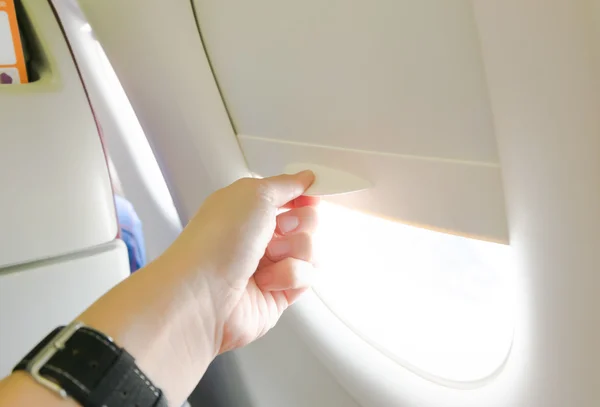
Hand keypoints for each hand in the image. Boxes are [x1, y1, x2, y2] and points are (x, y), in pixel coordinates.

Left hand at [170, 171, 318, 352]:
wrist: (203, 294)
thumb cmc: (217, 241)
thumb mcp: (253, 193)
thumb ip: (286, 183)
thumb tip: (305, 177)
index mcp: (250, 209)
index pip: (290, 197)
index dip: (304, 195)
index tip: (309, 195)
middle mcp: (261, 236)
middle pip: (308, 222)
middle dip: (300, 222)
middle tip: (280, 227)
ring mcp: (271, 265)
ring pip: (311, 250)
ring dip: (294, 250)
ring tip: (268, 256)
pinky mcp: (280, 293)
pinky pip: (306, 278)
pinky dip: (289, 276)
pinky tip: (266, 280)